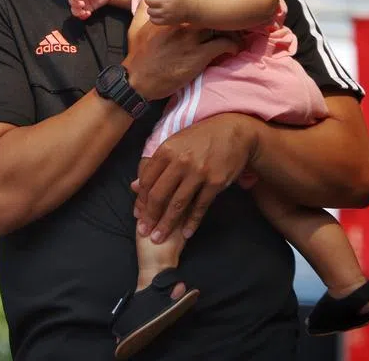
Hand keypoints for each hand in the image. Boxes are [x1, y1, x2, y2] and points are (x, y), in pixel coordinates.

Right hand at [69, 0, 113, 18]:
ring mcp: (82, 1)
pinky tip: (88, 14)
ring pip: (74, 9)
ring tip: (84, 12)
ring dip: (77, 12)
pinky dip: (82, 16)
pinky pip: (82, 14)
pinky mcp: (87, 8)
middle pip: (71, 0)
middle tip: (82, 4)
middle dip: (75, 4)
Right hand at [123, 4, 238, 99]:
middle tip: (227, 20)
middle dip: (219, 15)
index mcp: (169, 18)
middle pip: (208, 13)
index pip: (193, 2)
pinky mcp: (199, 56)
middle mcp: (182, 25)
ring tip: (235, 34)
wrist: (139, 80)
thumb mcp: (136, 29)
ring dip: (229, 30)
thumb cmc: (138, 56)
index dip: (205, 2)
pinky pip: (223, 44)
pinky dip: (232, 45)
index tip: (211, 8)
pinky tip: (233, 49)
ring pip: (218, 27)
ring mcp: (191, 40)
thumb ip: (142, 13)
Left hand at [132, 113, 257, 242]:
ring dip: (167, 224)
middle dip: (150, 217)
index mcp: (166, 150)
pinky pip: (200, 206)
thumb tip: (135, 186)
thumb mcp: (174, 144)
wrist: (233, 131)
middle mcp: (180, 162)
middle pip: (159, 195)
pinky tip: (185, 233)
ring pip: (178, 204)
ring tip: (159, 238)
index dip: (141, 201)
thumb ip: (155, 165)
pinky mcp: (215, 182)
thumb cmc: (200, 137)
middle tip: (145, 231)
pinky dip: (192, 222)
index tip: (138, 215)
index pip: (147, 181)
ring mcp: (198, 173)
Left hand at [143, 0, 195, 24]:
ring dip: (152, 8)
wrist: (193, 7)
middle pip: (147, 0)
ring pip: (149, 10)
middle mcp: (165, 3)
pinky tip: (159, 13)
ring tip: (158, 6)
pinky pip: (152, 20)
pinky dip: (153, 16)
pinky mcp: (166, 21)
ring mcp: (165, 13)